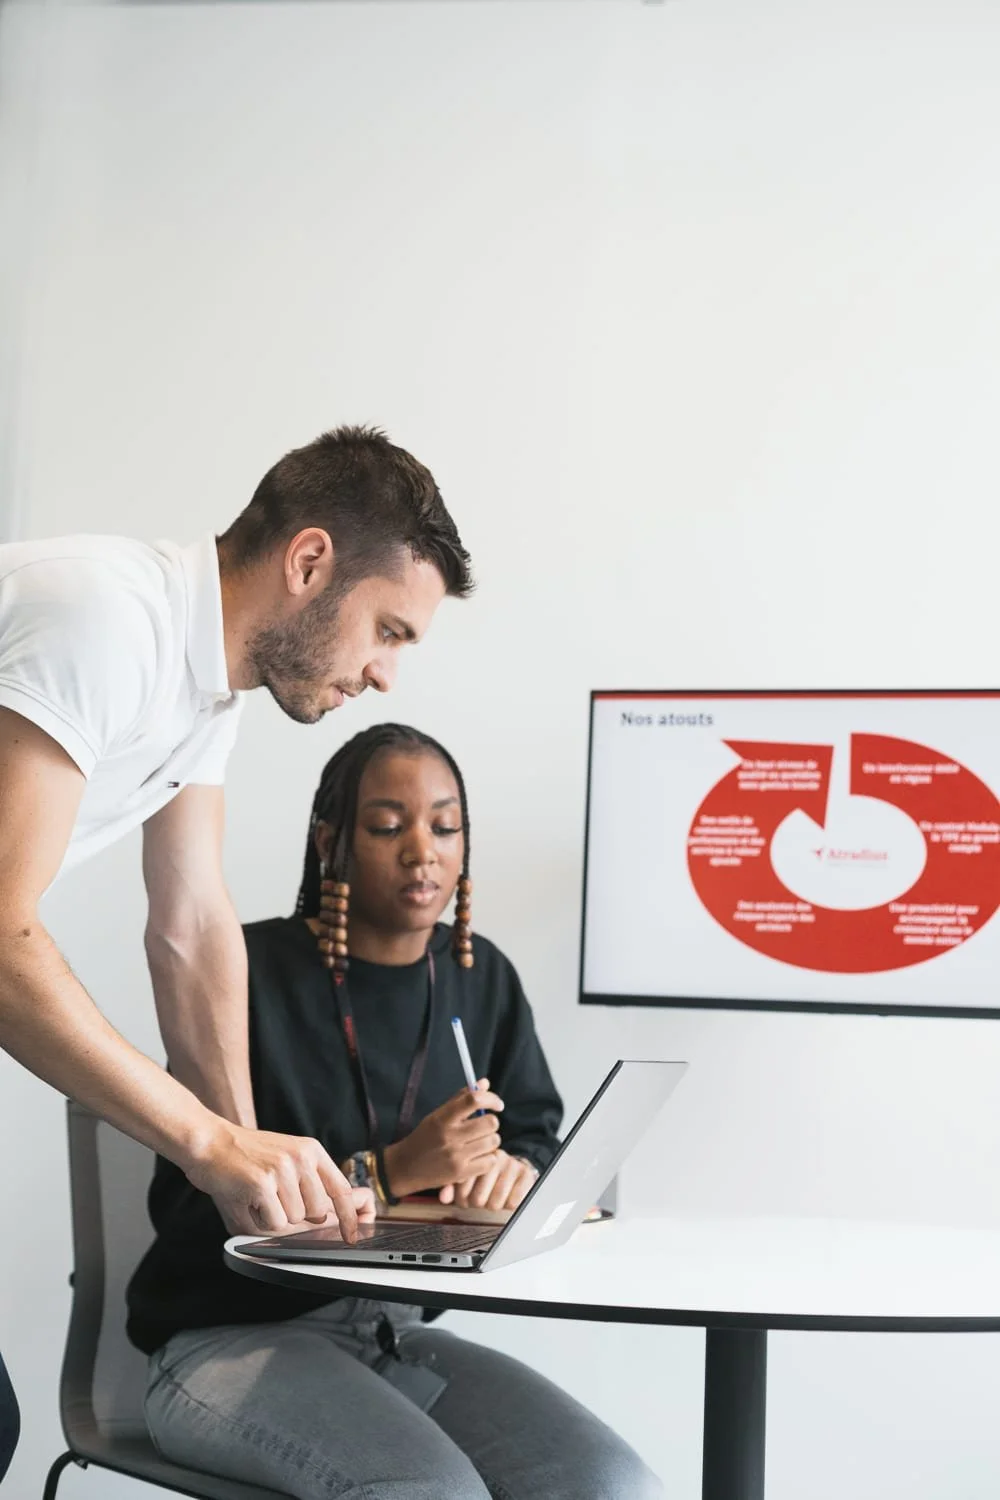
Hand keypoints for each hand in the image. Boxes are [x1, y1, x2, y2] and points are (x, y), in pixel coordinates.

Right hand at [185, 1121, 360, 1240]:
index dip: (349, 1216)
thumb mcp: (282, 1160)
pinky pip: (273, 1223)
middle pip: (316, 1213)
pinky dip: (259, 1220)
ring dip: (273, 1217)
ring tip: (256, 1196)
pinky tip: (247, 1199)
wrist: (208, 1142)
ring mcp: (282, 1170)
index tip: (352, 1235)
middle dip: (294, 1216)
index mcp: (310, 1151)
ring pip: (293, 1220)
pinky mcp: (262, 1184)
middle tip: (271, 1199)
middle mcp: (301, 1157)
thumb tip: (322, 1222)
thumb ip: (304, 1188)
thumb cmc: (243, 1157)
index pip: (339, 1188)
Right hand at [383, 1079, 503, 1198]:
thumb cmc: (424, 1137)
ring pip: (493, 1142)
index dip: (491, 1099)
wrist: (405, 1167)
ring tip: (479, 1142)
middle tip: (483, 1127)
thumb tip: (484, 1083)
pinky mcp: (461, 1174)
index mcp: (443, 1118)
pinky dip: (488, 1158)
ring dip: (490, 1140)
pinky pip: (490, 1161)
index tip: (497, 1104)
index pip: (473, 1100)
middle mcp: (450, 1136)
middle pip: (490, 1122)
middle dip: (491, 1123)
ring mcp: (456, 1156)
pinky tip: (478, 1156)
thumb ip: (461, 1098)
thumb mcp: (437, 1115)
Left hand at [440, 1151, 537, 1211]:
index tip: (465, 1198)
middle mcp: (493, 1157)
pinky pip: (513, 1202)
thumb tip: (443, 1198)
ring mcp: (510, 1164)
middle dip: (477, 1203)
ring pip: (495, 1202)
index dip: (462, 1199)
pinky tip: (506, 1197)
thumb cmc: (485, 1172)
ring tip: (492, 1198)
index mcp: (475, 1154)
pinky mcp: (525, 1174)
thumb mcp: (466, 1175)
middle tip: (479, 1199)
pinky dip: (509, 1205)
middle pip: (478, 1199)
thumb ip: (451, 1185)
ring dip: (493, 1205)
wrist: (514, 1164)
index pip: (462, 1187)